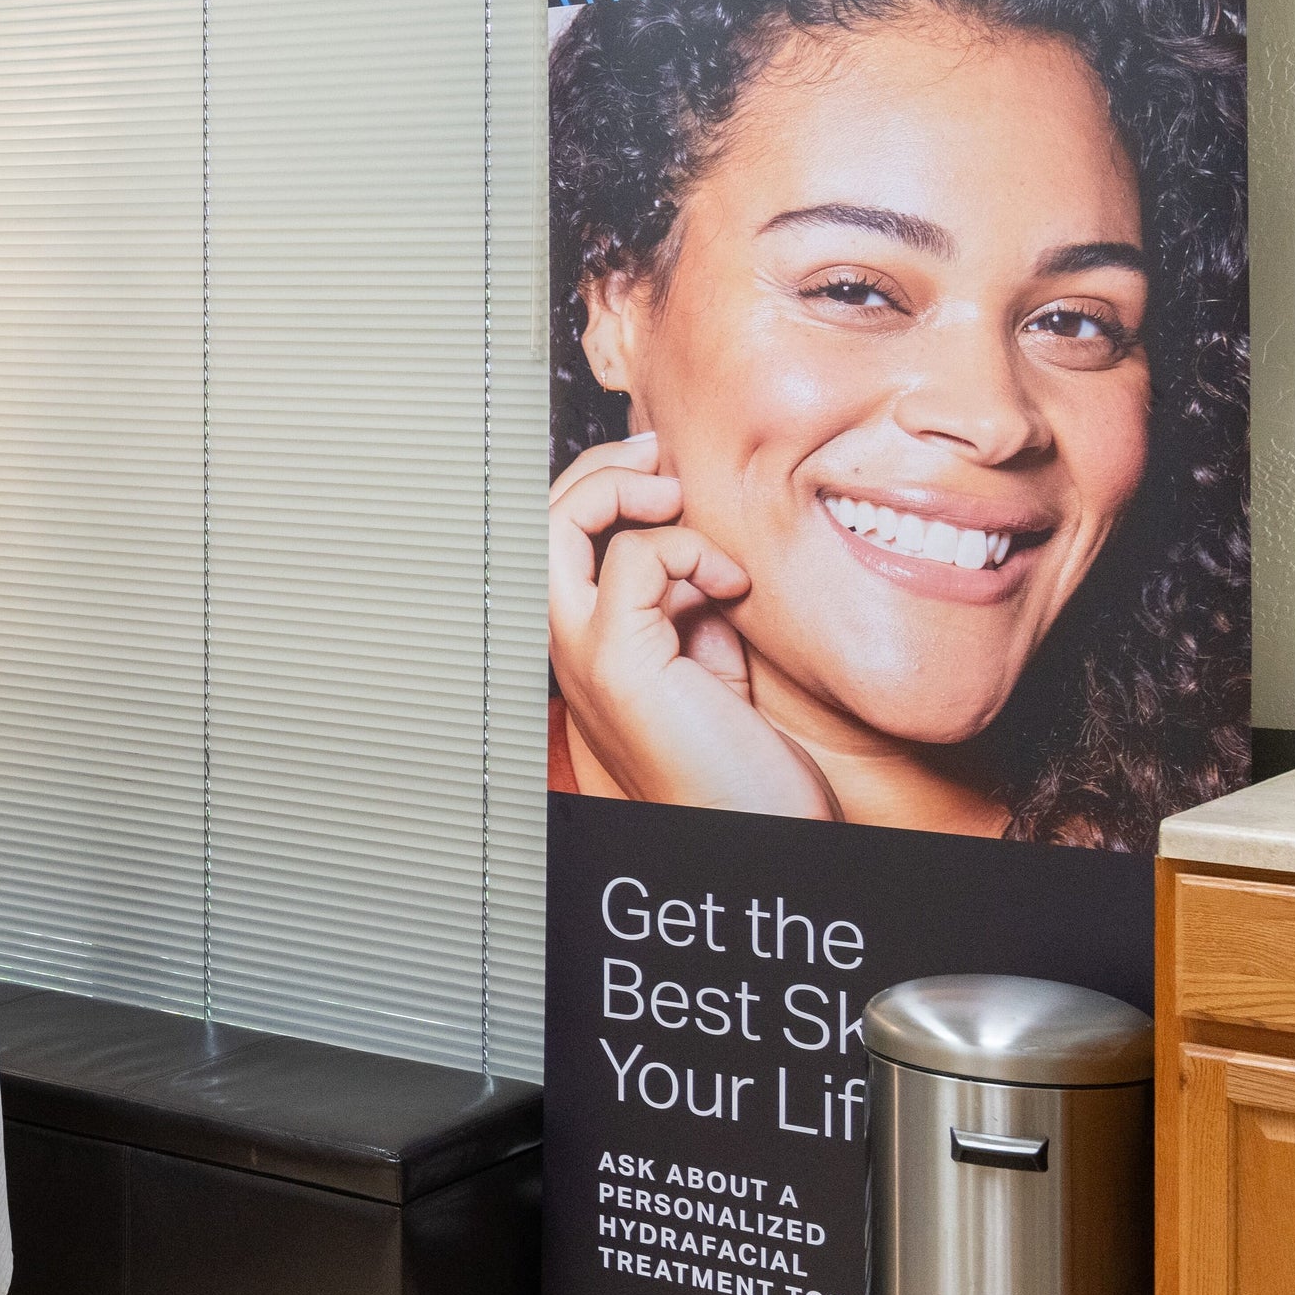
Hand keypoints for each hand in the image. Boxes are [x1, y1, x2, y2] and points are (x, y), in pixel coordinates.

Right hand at [545, 431, 839, 818]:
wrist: (759, 831)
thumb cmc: (739, 759)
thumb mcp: (707, 651)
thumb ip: (682, 595)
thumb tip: (683, 537)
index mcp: (582, 641)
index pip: (550, 538)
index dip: (595, 487)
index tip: (662, 475)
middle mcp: (565, 646)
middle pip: (535, 519)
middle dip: (596, 469)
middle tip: (661, 463)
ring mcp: (580, 654)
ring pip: (550, 526)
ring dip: (616, 489)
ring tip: (675, 497)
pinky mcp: (618, 661)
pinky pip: (631, 558)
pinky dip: (688, 550)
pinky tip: (731, 586)